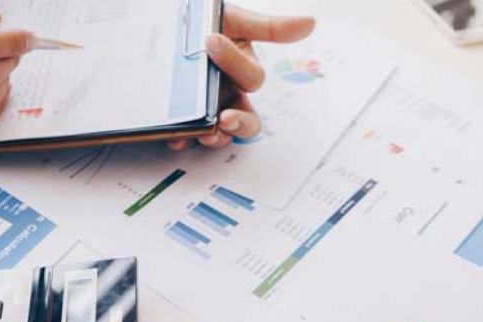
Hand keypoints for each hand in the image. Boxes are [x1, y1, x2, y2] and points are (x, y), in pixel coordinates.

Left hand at [168, 5, 315, 150]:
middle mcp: (227, 95)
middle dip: (238, 123)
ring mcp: (205, 110)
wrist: (174, 26)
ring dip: (211, 137)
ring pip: (218, 135)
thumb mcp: (235, 21)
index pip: (251, 78)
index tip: (212, 41)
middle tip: (225, 118)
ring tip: (197, 133)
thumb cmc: (208, 24)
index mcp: (243, 72)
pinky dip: (180, 139)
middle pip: (246, 122)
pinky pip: (185, 136)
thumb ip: (269, 28)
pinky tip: (173, 136)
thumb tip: (309, 23)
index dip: (235, 64)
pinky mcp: (181, 119)